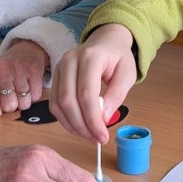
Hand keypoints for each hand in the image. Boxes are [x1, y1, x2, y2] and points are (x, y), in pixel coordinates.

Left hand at [0, 40, 48, 117]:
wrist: (24, 52)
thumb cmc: (3, 72)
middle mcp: (1, 70)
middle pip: (8, 106)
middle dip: (10, 107)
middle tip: (10, 96)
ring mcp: (19, 70)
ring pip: (23, 104)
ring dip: (23, 103)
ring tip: (20, 92)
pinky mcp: (34, 70)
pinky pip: (35, 97)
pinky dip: (33, 97)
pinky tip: (29, 87)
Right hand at [49, 24, 136, 143]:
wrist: (105, 42)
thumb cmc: (117, 57)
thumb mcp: (127, 74)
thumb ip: (116, 95)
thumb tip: (104, 118)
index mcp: (90, 57)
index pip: (86, 94)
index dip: (93, 119)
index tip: (103, 137)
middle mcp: (69, 61)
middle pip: (68, 101)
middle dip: (82, 126)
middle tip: (96, 140)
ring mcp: (59, 68)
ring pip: (58, 105)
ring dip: (72, 126)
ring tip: (89, 136)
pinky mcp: (55, 77)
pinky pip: (55, 104)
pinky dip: (65, 120)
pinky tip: (79, 127)